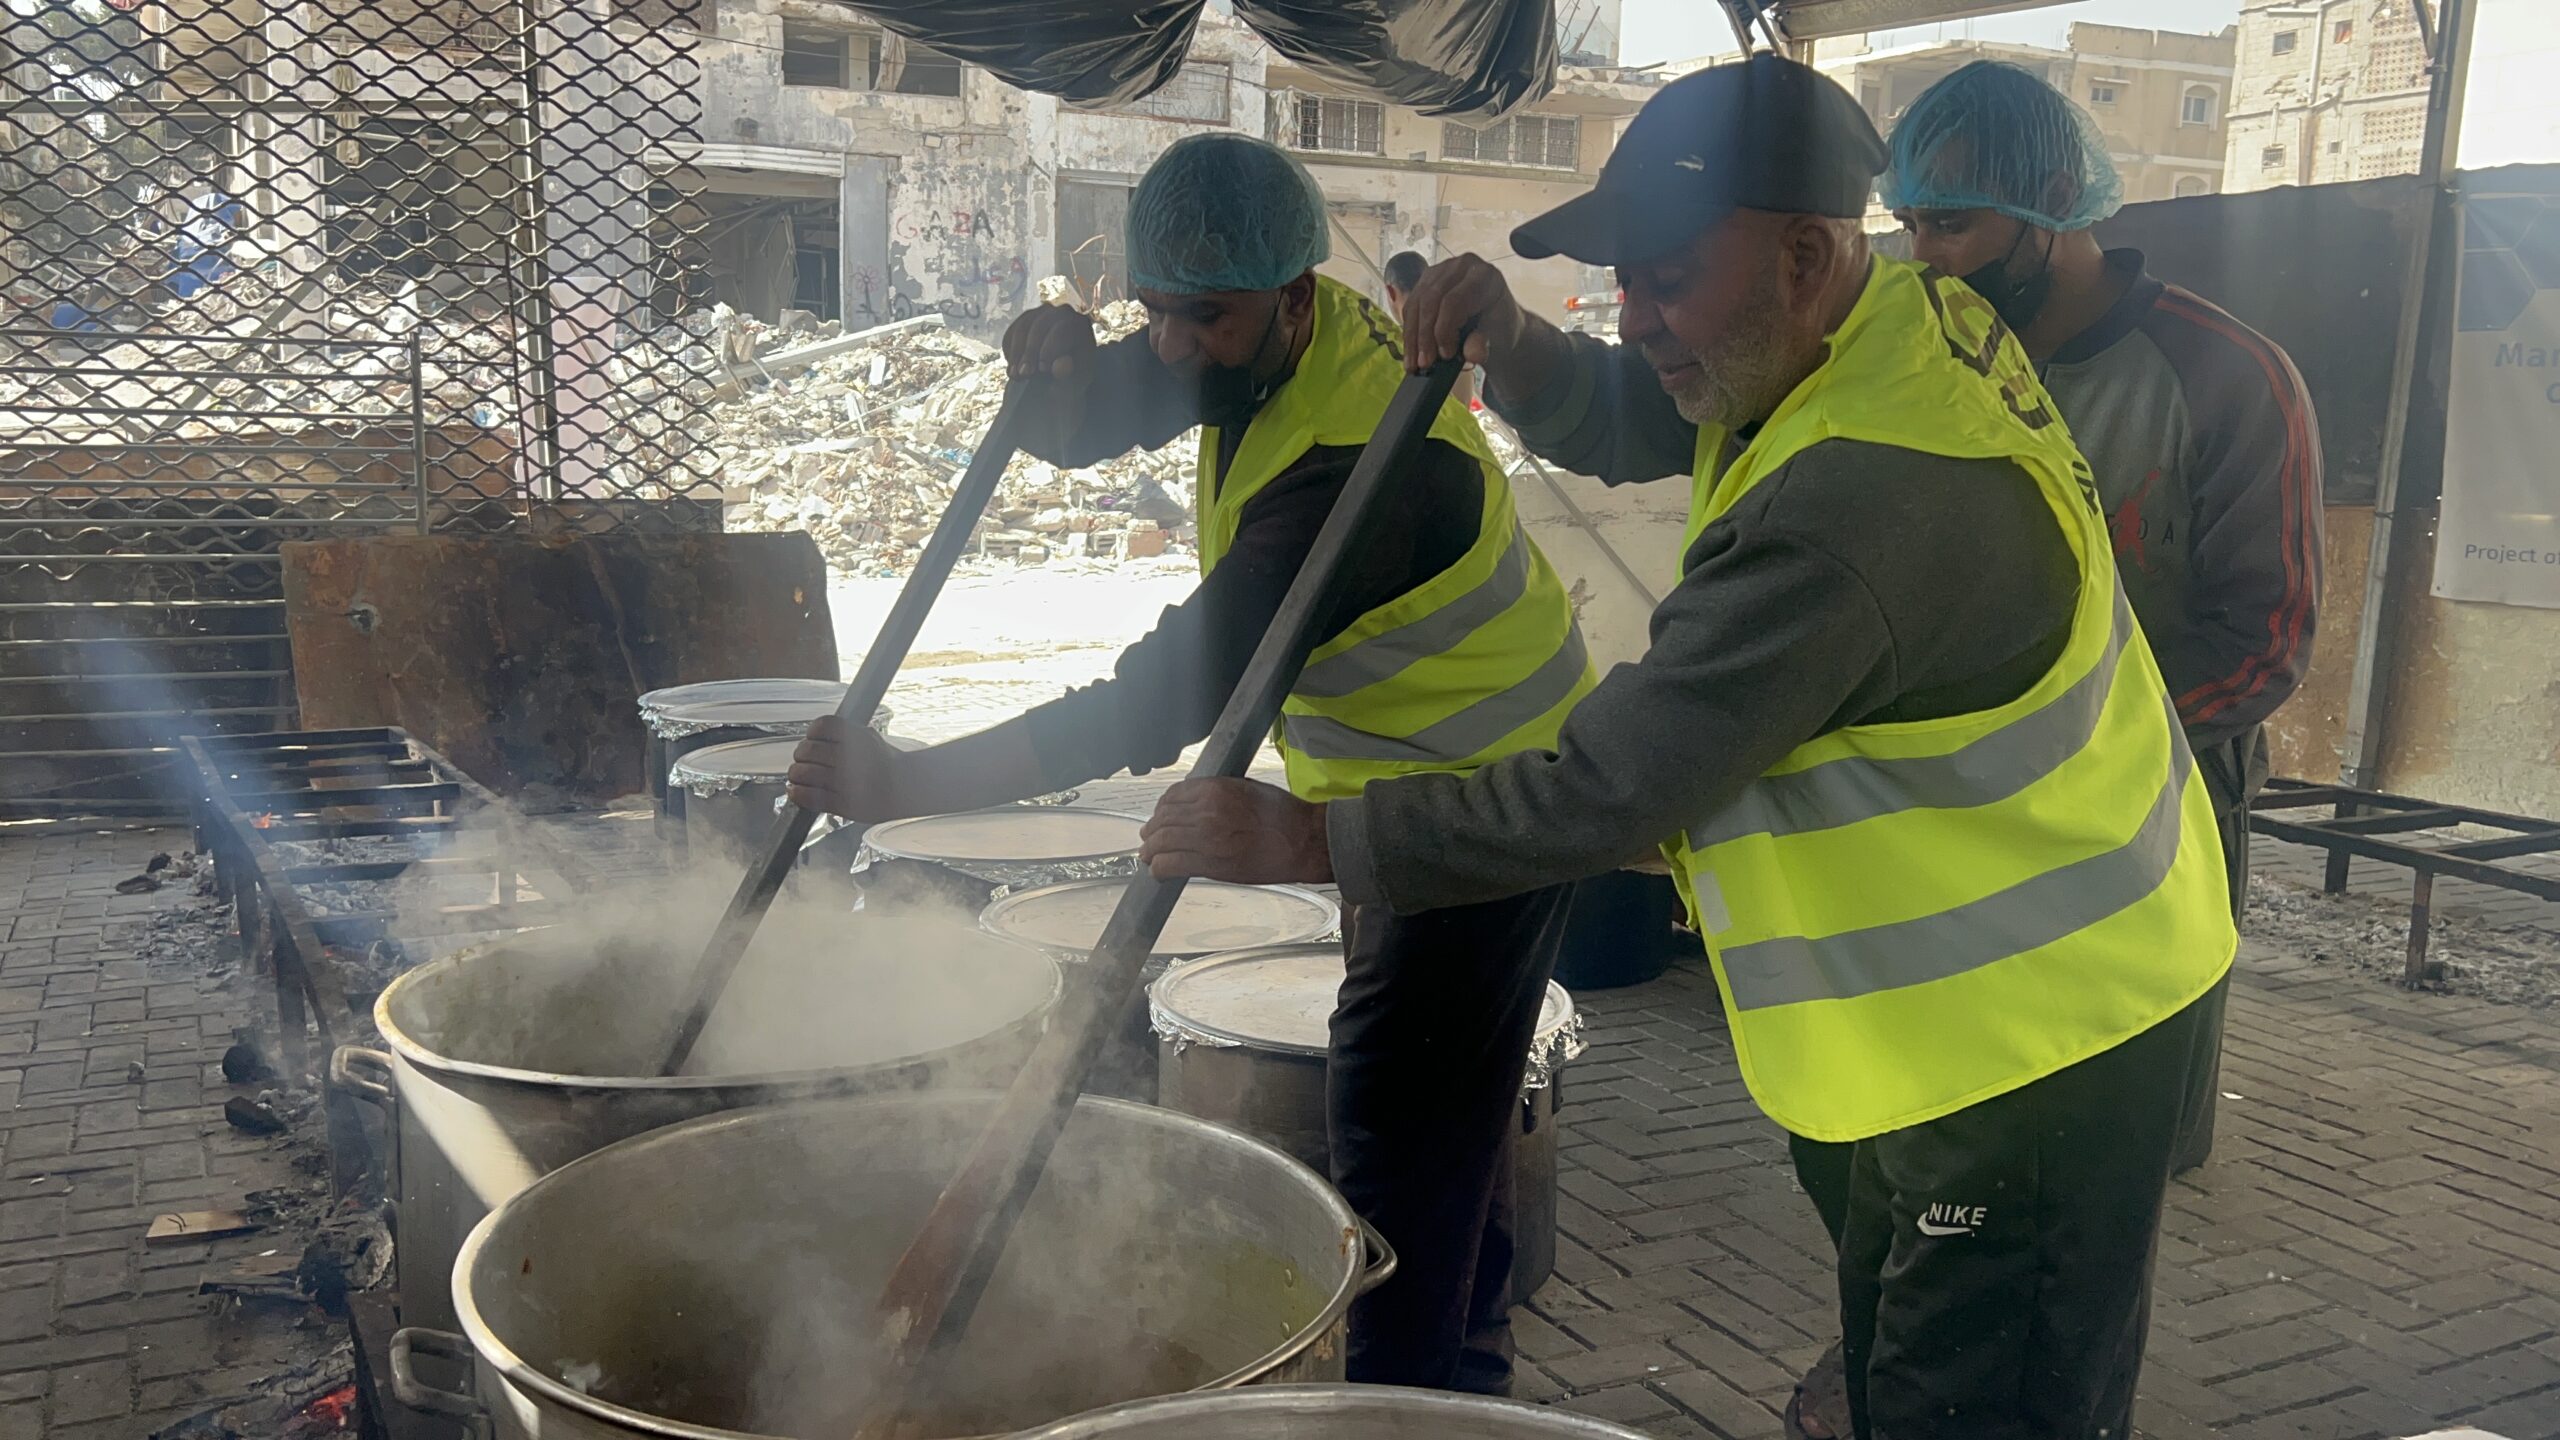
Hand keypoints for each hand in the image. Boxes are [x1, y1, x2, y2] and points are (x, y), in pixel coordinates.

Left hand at [784, 714, 911, 821]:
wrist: (907, 789)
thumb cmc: (885, 764)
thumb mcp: (870, 737)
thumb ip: (844, 734)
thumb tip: (812, 739)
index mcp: (859, 737)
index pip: (822, 726)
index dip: (812, 733)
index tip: (813, 739)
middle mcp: (852, 757)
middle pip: (807, 749)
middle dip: (801, 755)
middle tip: (804, 760)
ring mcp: (847, 781)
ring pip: (803, 772)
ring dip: (796, 774)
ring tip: (799, 776)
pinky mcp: (843, 803)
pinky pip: (808, 796)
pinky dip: (797, 792)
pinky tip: (796, 790)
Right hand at [1001, 303, 1098, 380]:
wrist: (1062, 372)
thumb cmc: (1072, 376)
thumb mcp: (1074, 381)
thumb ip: (1068, 375)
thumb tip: (1059, 368)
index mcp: (1079, 324)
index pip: (1061, 331)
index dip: (1049, 350)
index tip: (1042, 370)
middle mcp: (1061, 312)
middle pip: (1039, 327)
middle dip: (1029, 353)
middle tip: (1023, 375)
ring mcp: (1041, 313)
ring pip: (1022, 328)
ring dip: (1016, 354)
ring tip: (1015, 375)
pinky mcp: (1025, 320)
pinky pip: (1012, 332)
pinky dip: (1010, 351)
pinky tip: (1013, 368)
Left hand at [1139, 778, 1332, 884]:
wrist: (1304, 841)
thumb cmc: (1283, 815)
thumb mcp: (1247, 788)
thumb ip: (1216, 793)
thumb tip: (1193, 801)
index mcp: (1214, 789)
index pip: (1172, 796)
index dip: (1161, 808)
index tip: (1160, 816)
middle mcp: (1205, 811)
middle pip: (1162, 819)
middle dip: (1152, 831)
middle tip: (1148, 839)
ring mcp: (1206, 838)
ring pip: (1161, 842)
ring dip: (1150, 851)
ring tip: (1149, 857)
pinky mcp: (1210, 864)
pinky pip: (1170, 865)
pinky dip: (1159, 869)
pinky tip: (1160, 872)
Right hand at [1401, 254, 1527, 374]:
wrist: (1494, 324)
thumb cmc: (1499, 329)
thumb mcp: (1497, 338)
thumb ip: (1484, 343)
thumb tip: (1472, 354)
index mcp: (1485, 276)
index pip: (1454, 301)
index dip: (1444, 330)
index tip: (1444, 356)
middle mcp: (1463, 266)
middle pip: (1431, 299)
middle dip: (1424, 335)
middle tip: (1424, 364)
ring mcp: (1442, 270)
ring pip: (1417, 303)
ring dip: (1412, 336)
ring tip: (1413, 364)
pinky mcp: (1426, 280)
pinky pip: (1411, 306)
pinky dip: (1409, 331)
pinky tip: (1412, 352)